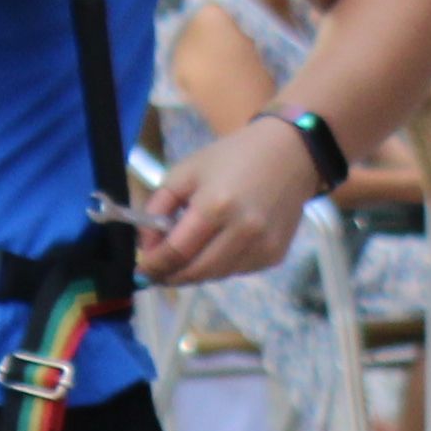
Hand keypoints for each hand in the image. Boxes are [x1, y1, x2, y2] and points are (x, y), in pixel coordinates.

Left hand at [135, 124, 307, 285]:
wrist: (289, 155)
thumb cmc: (232, 158)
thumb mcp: (186, 172)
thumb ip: (158, 207)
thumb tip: (147, 245)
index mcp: (216, 206)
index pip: (176, 252)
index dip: (154, 265)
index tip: (140, 270)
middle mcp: (242, 231)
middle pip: (196, 272)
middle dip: (171, 275)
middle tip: (156, 273)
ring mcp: (262, 247)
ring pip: (216, 276)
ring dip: (196, 271)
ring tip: (186, 256)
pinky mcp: (274, 255)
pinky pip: (237, 271)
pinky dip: (221, 265)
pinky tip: (219, 245)